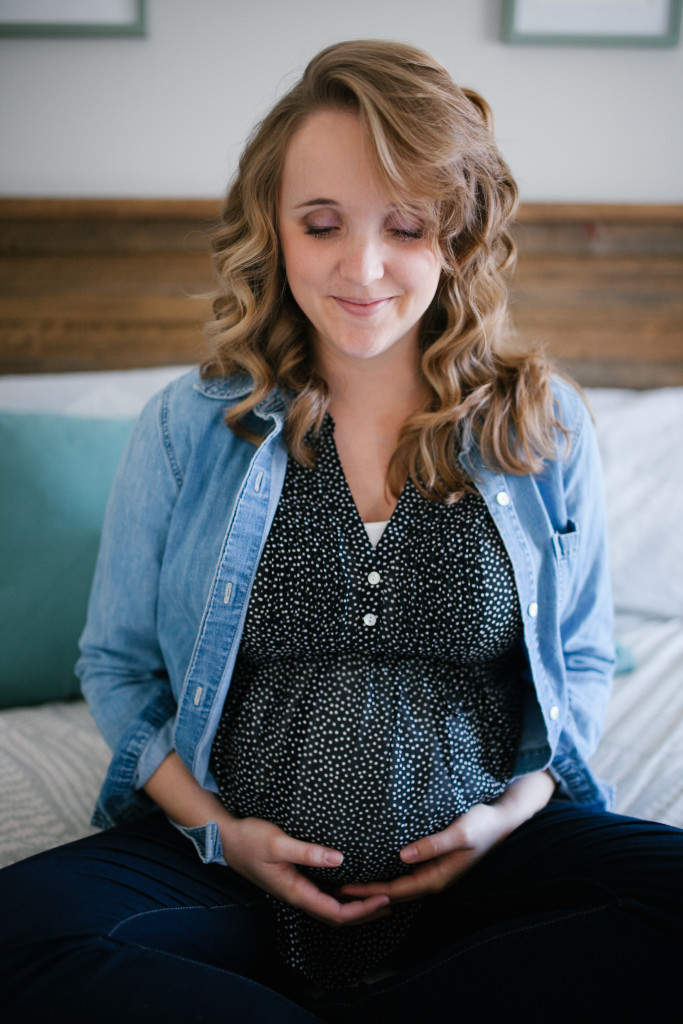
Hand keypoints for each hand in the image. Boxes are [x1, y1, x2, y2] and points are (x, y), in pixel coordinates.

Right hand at [144, 752, 388, 926]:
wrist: (226, 839)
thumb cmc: (250, 839)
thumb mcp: (279, 843)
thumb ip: (309, 852)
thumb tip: (340, 859)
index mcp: (295, 892)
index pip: (335, 912)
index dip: (362, 911)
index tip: (385, 900)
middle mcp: (297, 895)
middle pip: (336, 915)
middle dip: (364, 913)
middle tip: (391, 902)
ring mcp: (295, 889)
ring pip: (330, 906)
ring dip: (354, 906)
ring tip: (377, 897)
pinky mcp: (294, 880)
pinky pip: (323, 894)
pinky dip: (341, 894)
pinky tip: (351, 883)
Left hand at [338, 770, 555, 903]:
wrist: (502, 819)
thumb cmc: (481, 823)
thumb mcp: (459, 832)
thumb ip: (432, 845)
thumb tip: (403, 857)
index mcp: (437, 877)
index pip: (396, 890)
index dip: (369, 890)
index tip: (344, 888)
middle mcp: (434, 878)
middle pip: (393, 891)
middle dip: (366, 892)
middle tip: (334, 889)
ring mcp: (434, 871)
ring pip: (399, 883)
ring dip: (374, 884)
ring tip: (348, 881)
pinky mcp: (434, 860)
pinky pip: (406, 872)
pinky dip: (387, 873)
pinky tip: (374, 865)